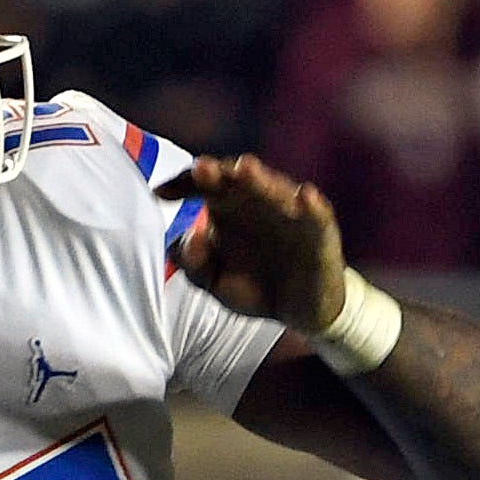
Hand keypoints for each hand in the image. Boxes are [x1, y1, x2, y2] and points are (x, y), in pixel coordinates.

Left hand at [161, 153, 346, 333]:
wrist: (299, 311)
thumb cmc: (254, 286)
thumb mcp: (214, 281)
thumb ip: (194, 263)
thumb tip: (193, 237)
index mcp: (227, 208)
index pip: (202, 185)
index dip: (182, 184)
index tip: (160, 193)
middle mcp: (257, 203)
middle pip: (236, 180)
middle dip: (219, 172)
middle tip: (202, 168)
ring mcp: (289, 214)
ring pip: (275, 190)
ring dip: (260, 180)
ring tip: (245, 169)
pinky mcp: (319, 233)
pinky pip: (318, 216)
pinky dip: (313, 206)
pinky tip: (305, 196)